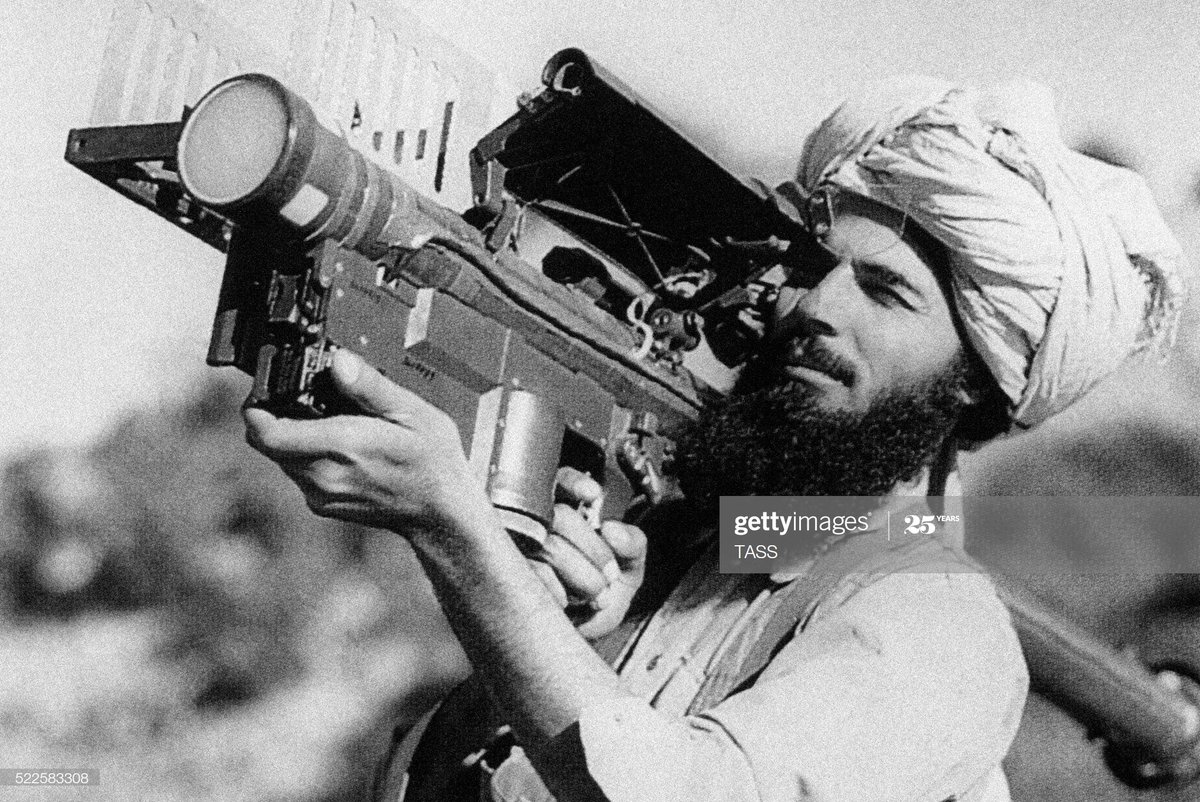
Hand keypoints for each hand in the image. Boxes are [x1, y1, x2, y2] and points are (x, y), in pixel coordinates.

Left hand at [242, 350, 491, 537]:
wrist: (440, 514)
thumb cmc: (432, 463)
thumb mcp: (413, 412)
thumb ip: (369, 387)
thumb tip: (338, 361)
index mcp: (340, 446)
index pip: (265, 432)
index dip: (255, 407)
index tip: (266, 389)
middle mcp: (323, 474)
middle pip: (269, 442)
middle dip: (279, 416)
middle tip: (305, 396)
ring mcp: (321, 494)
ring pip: (283, 457)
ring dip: (295, 436)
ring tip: (333, 421)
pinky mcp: (324, 505)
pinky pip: (300, 473)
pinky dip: (309, 455)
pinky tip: (343, 447)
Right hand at [526, 468, 646, 639]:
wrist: (574, 643)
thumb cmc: (595, 600)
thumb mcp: (626, 572)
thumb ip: (632, 546)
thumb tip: (615, 530)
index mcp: (563, 516)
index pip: (561, 481)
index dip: (575, 483)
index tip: (593, 496)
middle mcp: (536, 527)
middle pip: (560, 516)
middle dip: (593, 548)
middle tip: (609, 576)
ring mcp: (517, 551)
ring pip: (547, 545)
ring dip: (579, 573)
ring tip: (594, 595)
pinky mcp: (504, 579)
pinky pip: (530, 574)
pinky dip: (556, 590)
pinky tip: (566, 602)